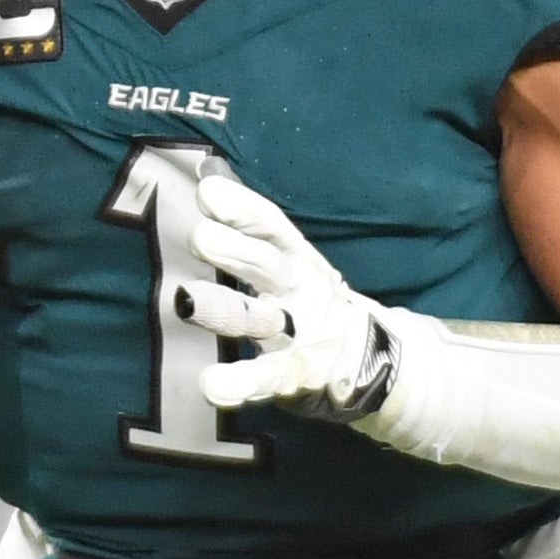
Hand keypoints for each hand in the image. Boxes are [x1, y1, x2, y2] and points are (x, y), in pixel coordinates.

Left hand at [178, 175, 396, 419]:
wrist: (372, 360)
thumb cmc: (312, 301)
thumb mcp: (291, 259)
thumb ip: (249, 225)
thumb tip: (209, 172)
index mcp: (297, 260)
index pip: (271, 228)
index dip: (242, 209)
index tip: (209, 191)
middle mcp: (299, 291)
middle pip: (266, 266)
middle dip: (235, 250)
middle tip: (200, 236)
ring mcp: (297, 334)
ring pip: (258, 319)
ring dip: (224, 309)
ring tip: (187, 300)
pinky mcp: (293, 375)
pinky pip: (265, 378)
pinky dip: (240, 382)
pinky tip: (212, 385)